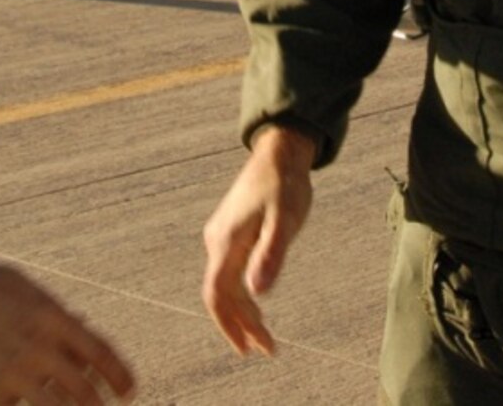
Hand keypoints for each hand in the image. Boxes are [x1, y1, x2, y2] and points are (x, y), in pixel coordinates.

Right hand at [0, 259, 134, 404]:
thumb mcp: (23, 289)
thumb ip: (54, 313)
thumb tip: (81, 330)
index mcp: (51, 319)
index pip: (101, 354)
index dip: (120, 375)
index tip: (129, 389)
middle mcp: (38, 352)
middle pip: (84, 391)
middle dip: (100, 403)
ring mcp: (13, 378)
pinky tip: (23, 403)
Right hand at [200, 125, 317, 355]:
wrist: (279, 152)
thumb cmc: (284, 184)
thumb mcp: (284, 219)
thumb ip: (271, 254)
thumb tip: (258, 293)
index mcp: (227, 242)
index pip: (217, 295)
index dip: (229, 325)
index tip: (246, 349)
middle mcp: (217, 241)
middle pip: (222, 295)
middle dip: (242, 325)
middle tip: (267, 349)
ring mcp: (222, 237)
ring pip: (226, 285)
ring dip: (244, 312)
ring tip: (266, 336)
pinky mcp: (231, 233)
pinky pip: (230, 272)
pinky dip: (244, 293)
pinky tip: (258, 303)